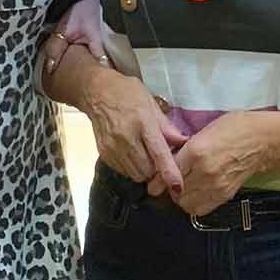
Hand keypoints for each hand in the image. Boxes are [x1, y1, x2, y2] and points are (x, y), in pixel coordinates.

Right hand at [84, 71, 186, 193]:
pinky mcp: (104, 154)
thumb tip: (184, 142)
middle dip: (157, 170)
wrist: (96, 92)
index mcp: (142, 122)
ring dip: (144, 170)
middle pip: (147, 170)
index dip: (169, 171)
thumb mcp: (150, 102)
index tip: (178, 186)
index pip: (158, 152)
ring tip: (145, 154)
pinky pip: (123, 171)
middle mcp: (126, 138)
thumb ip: (166, 126)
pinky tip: (132, 153)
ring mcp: (113, 148)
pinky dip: (131, 168)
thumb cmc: (127, 93)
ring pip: (135, 174)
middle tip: (159, 158)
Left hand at [162, 111, 269, 215]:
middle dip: (169, 188)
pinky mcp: (224, 195)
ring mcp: (215, 186)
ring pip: (185, 203)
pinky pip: (200, 209)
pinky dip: (194, 204)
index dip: (157, 179)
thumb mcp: (204, 131)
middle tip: (172, 181)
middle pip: (174, 191)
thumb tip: (166, 164)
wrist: (262, 140)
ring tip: (185, 187)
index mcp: (196, 150)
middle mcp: (204, 171)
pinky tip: (197, 193)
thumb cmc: (234, 128)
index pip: (167, 172)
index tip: (153, 182)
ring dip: (181, 198)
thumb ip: (184, 149)